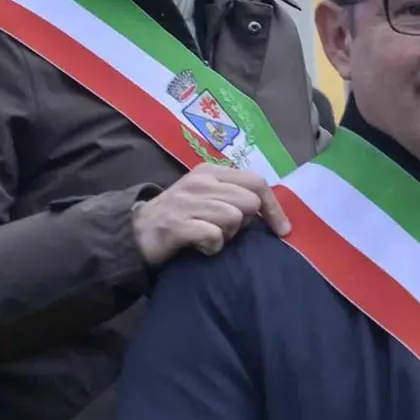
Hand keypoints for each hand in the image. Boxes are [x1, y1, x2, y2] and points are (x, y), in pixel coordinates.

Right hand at [132, 162, 286, 266]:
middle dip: (244, 223)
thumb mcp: (207, 197)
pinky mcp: (176, 224)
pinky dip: (211, 247)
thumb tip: (271, 212)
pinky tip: (200, 247)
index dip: (275, 208)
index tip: (283, 230)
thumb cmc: (180, 216)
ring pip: (233, 218)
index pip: (257, 182)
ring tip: (209, 237)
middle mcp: (200, 181)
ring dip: (227, 235)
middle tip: (225, 230)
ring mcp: (187, 201)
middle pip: (249, 202)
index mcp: (211, 172)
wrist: (136, 232)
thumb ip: (235, 196)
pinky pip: (213, 236)